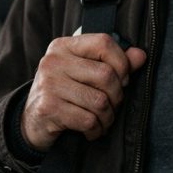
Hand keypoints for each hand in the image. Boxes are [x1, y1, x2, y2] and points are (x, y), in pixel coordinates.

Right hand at [21, 33, 145, 151]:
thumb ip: (114, 62)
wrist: (32, 122)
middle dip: (116, 96)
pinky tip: (90, 130)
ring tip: (102, 120)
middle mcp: (54, 61)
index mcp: (64, 46)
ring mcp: (49, 84)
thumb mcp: (85, 73)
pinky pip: (88, 120)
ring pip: (100, 101)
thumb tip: (140, 55)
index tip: (122, 80)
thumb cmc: (65, 94)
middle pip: (106, 75)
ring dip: (107, 117)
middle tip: (111, 105)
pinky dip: (96, 130)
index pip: (103, 42)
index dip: (122, 63)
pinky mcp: (48, 108)